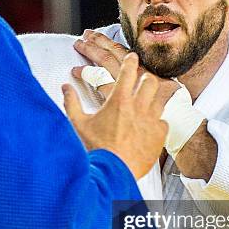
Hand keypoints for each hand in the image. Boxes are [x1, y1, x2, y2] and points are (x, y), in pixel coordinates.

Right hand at [62, 53, 167, 178]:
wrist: (114, 172)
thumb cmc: (97, 149)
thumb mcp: (79, 124)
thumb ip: (71, 102)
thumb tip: (65, 88)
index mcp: (119, 100)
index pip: (128, 71)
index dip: (131, 61)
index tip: (133, 56)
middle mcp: (138, 106)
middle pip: (149, 80)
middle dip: (145, 78)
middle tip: (142, 80)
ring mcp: (151, 119)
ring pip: (160, 98)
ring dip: (153, 98)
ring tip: (148, 102)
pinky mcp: (160, 133)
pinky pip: (163, 120)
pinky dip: (158, 121)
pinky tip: (153, 125)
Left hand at [73, 30, 179, 104]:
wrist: (176, 124)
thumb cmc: (172, 108)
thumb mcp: (169, 88)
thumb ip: (155, 81)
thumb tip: (148, 76)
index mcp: (145, 68)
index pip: (122, 51)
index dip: (107, 42)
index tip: (96, 35)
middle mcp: (135, 73)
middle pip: (111, 52)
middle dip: (97, 42)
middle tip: (85, 35)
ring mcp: (127, 85)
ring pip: (104, 62)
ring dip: (90, 52)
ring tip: (79, 45)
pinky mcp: (118, 99)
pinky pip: (99, 82)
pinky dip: (86, 74)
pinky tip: (76, 70)